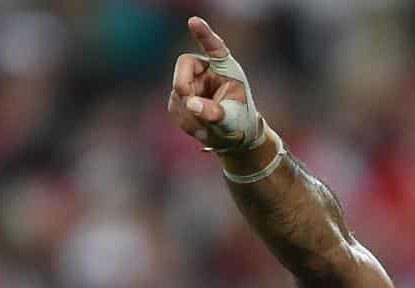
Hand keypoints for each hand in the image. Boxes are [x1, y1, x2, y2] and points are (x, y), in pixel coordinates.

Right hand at [167, 17, 261, 151]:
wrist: (232, 138)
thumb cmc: (239, 122)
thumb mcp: (232, 119)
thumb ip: (214, 112)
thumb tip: (190, 104)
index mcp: (225, 67)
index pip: (214, 47)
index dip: (203, 34)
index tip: (194, 21)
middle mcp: (205, 70)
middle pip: (184, 66)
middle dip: (183, 86)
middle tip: (191, 103)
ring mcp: (191, 83)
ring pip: (177, 92)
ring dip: (190, 114)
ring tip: (209, 128)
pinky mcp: (180, 98)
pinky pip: (175, 108)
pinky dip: (186, 122)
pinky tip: (202, 130)